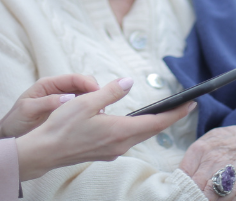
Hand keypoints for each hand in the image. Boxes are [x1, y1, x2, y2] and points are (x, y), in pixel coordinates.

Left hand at [0, 74, 99, 140]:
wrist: (8, 136)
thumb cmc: (15, 122)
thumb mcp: (28, 110)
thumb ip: (47, 102)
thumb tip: (68, 98)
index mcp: (48, 85)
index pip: (74, 79)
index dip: (88, 83)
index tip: (99, 93)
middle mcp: (57, 90)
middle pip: (83, 85)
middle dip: (95, 93)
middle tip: (103, 106)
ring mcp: (62, 101)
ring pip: (85, 97)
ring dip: (94, 104)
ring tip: (101, 115)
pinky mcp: (64, 113)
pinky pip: (81, 110)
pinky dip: (89, 113)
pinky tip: (94, 121)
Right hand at [15, 77, 195, 181]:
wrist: (44, 152)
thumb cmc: (61, 126)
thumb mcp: (86, 102)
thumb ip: (110, 92)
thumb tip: (128, 82)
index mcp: (119, 130)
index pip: (156, 122)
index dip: (176, 113)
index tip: (191, 104)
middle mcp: (120, 144)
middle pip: (152, 130)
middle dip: (169, 117)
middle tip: (184, 106)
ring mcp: (113, 151)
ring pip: (140, 135)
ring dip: (153, 124)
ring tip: (164, 112)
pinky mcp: (104, 153)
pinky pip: (128, 139)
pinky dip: (138, 129)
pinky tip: (134, 122)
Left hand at [179, 126, 235, 199]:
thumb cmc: (219, 143)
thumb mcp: (203, 145)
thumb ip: (191, 161)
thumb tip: (178, 180)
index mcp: (198, 150)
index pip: (183, 174)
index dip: (181, 186)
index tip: (180, 193)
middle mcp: (211, 157)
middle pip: (196, 184)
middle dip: (192, 194)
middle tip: (190, 198)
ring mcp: (226, 165)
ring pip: (211, 190)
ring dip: (205, 198)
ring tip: (202, 199)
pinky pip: (229, 190)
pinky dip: (222, 198)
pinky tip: (218, 200)